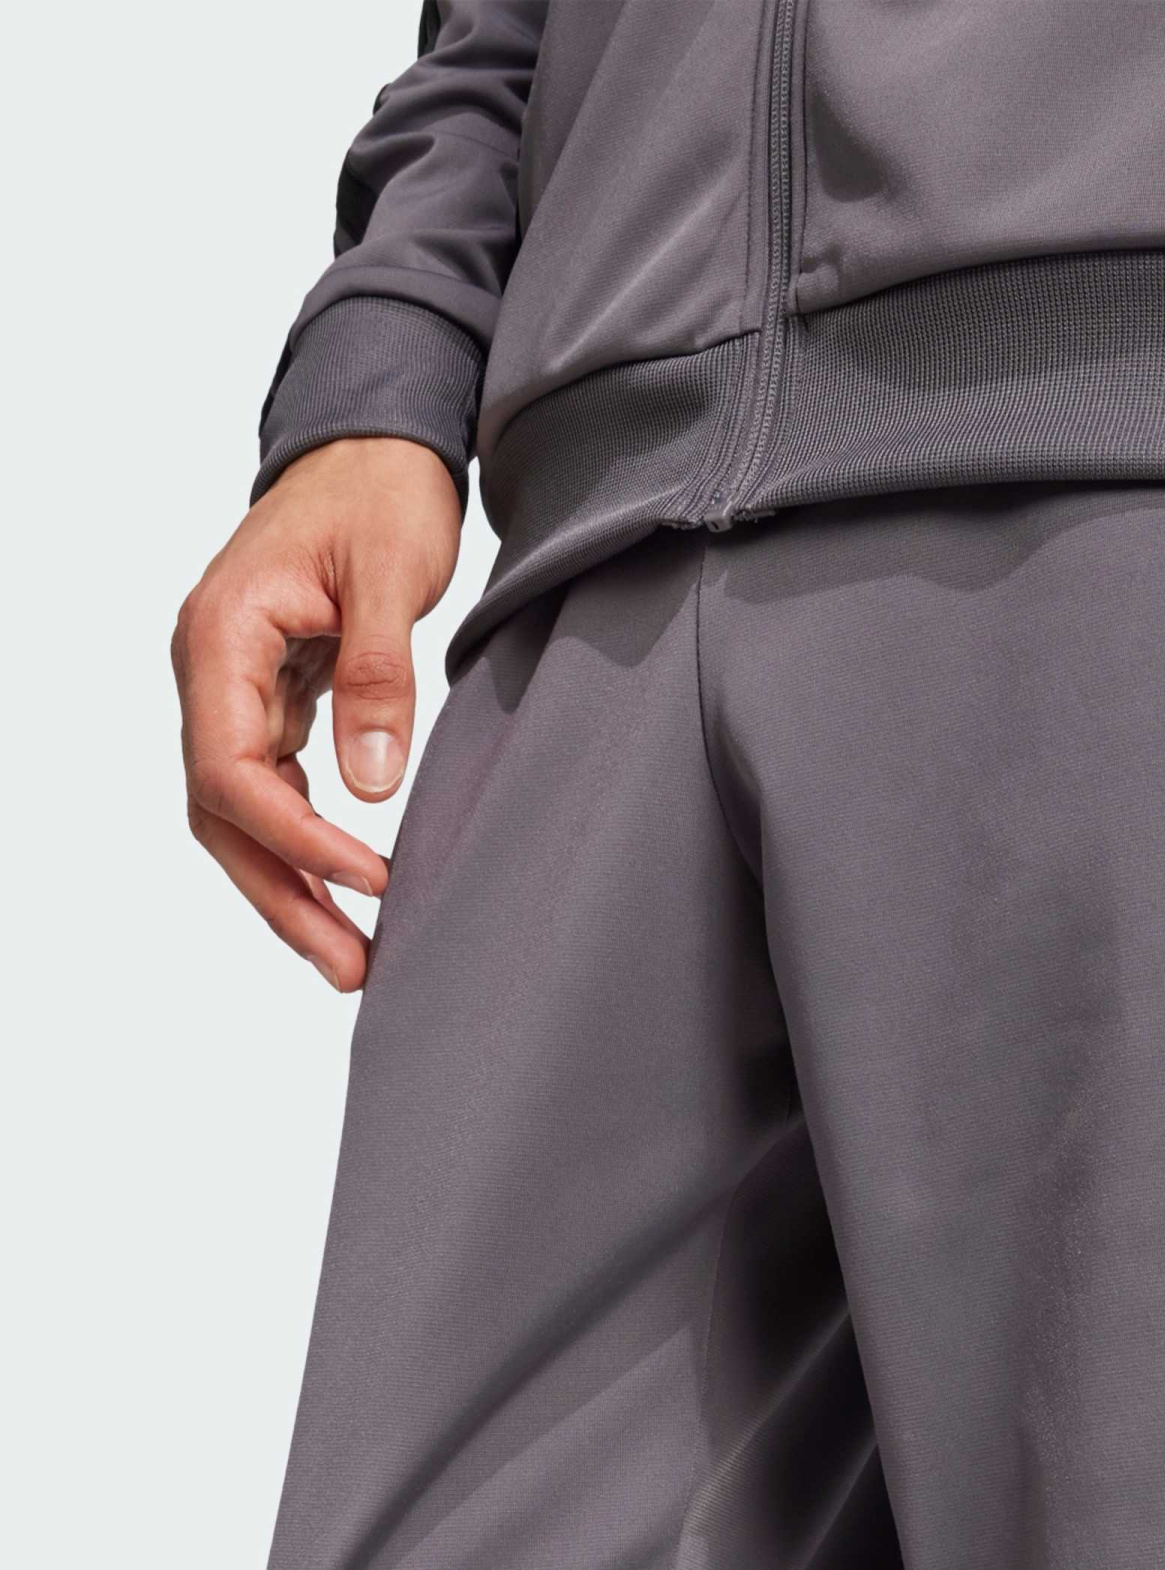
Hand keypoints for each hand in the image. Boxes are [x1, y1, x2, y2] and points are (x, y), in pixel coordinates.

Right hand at [172, 438, 462, 989]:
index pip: (232, 768)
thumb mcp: (391, 572)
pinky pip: (272, 792)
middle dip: (285, 895)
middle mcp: (209, 671)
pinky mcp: (271, 702)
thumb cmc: (379, 490)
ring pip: (241, 815)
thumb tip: (371, 783)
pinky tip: (348, 896)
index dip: (298, 839)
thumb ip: (379, 675)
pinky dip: (306, 848)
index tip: (371, 879)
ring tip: (353, 959)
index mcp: (220, 636)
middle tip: (353, 967)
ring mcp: (234, 690)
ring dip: (292, 888)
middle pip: (223, 813)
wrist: (373, 444)